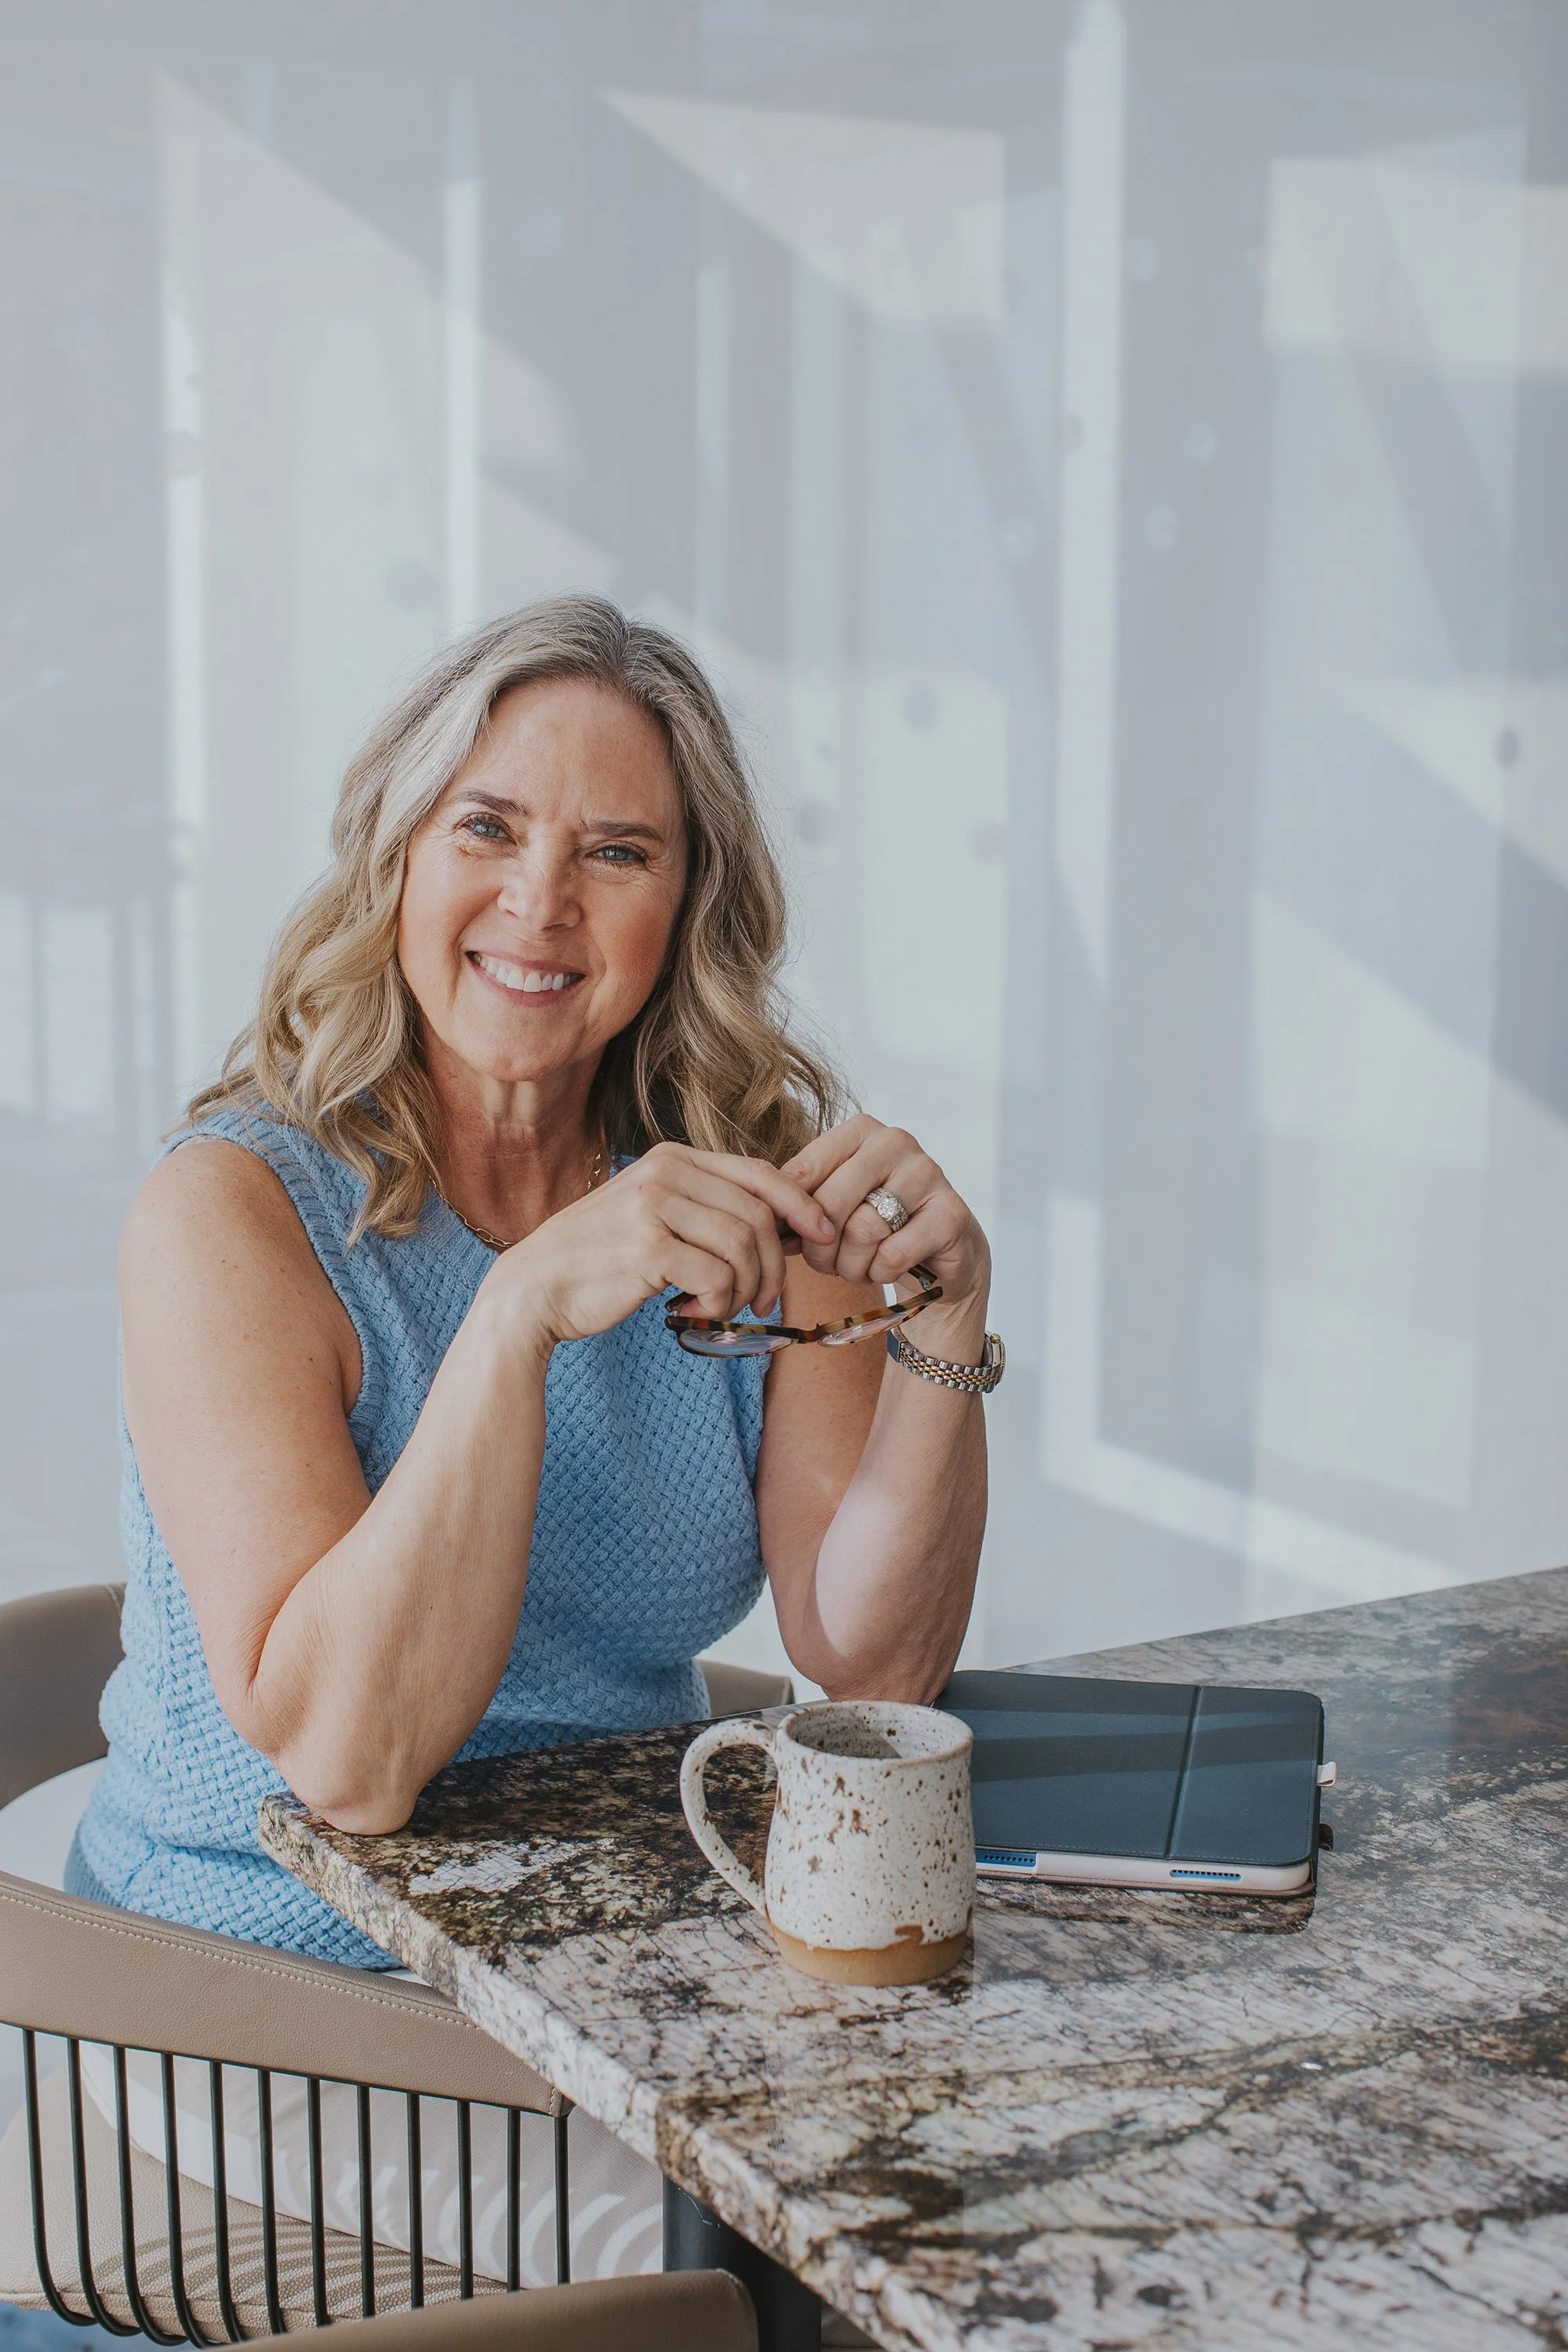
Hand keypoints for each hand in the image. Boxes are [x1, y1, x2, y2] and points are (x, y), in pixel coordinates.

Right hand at [493, 1142, 836, 1349]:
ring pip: (743, 1249)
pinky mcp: (648, 1247)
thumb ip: (706, 1208)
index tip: (823, 1235)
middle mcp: (665, 1172)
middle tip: (764, 1301)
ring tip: (720, 1309)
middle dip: (774, 1266)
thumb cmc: (600, 1260)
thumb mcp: (653, 1216)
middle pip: (758, 1216)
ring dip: (744, 1291)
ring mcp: (654, 1207)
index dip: (800, 1204)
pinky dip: (717, 1305)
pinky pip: (718, 1278)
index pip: (760, 1173)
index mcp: (671, 1157)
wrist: (534, 1290)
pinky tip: (689, 1313)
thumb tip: (784, 1223)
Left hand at [780, 1115, 991, 1350]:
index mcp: (859, 1130)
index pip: (802, 1173)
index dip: (789, 1217)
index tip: (789, 1240)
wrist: (937, 1252)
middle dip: (819, 1248)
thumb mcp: (831, 1205)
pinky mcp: (951, 1213)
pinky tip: (886, 1268)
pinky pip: (893, 1255)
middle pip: (830, 1203)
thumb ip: (796, 1203)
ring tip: (858, 1266)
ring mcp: (928, 1174)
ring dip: (851, 1265)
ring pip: (862, 1232)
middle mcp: (895, 1141)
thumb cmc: (873, 1224)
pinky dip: (880, 1273)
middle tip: (825, 1264)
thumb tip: (761, 1219)